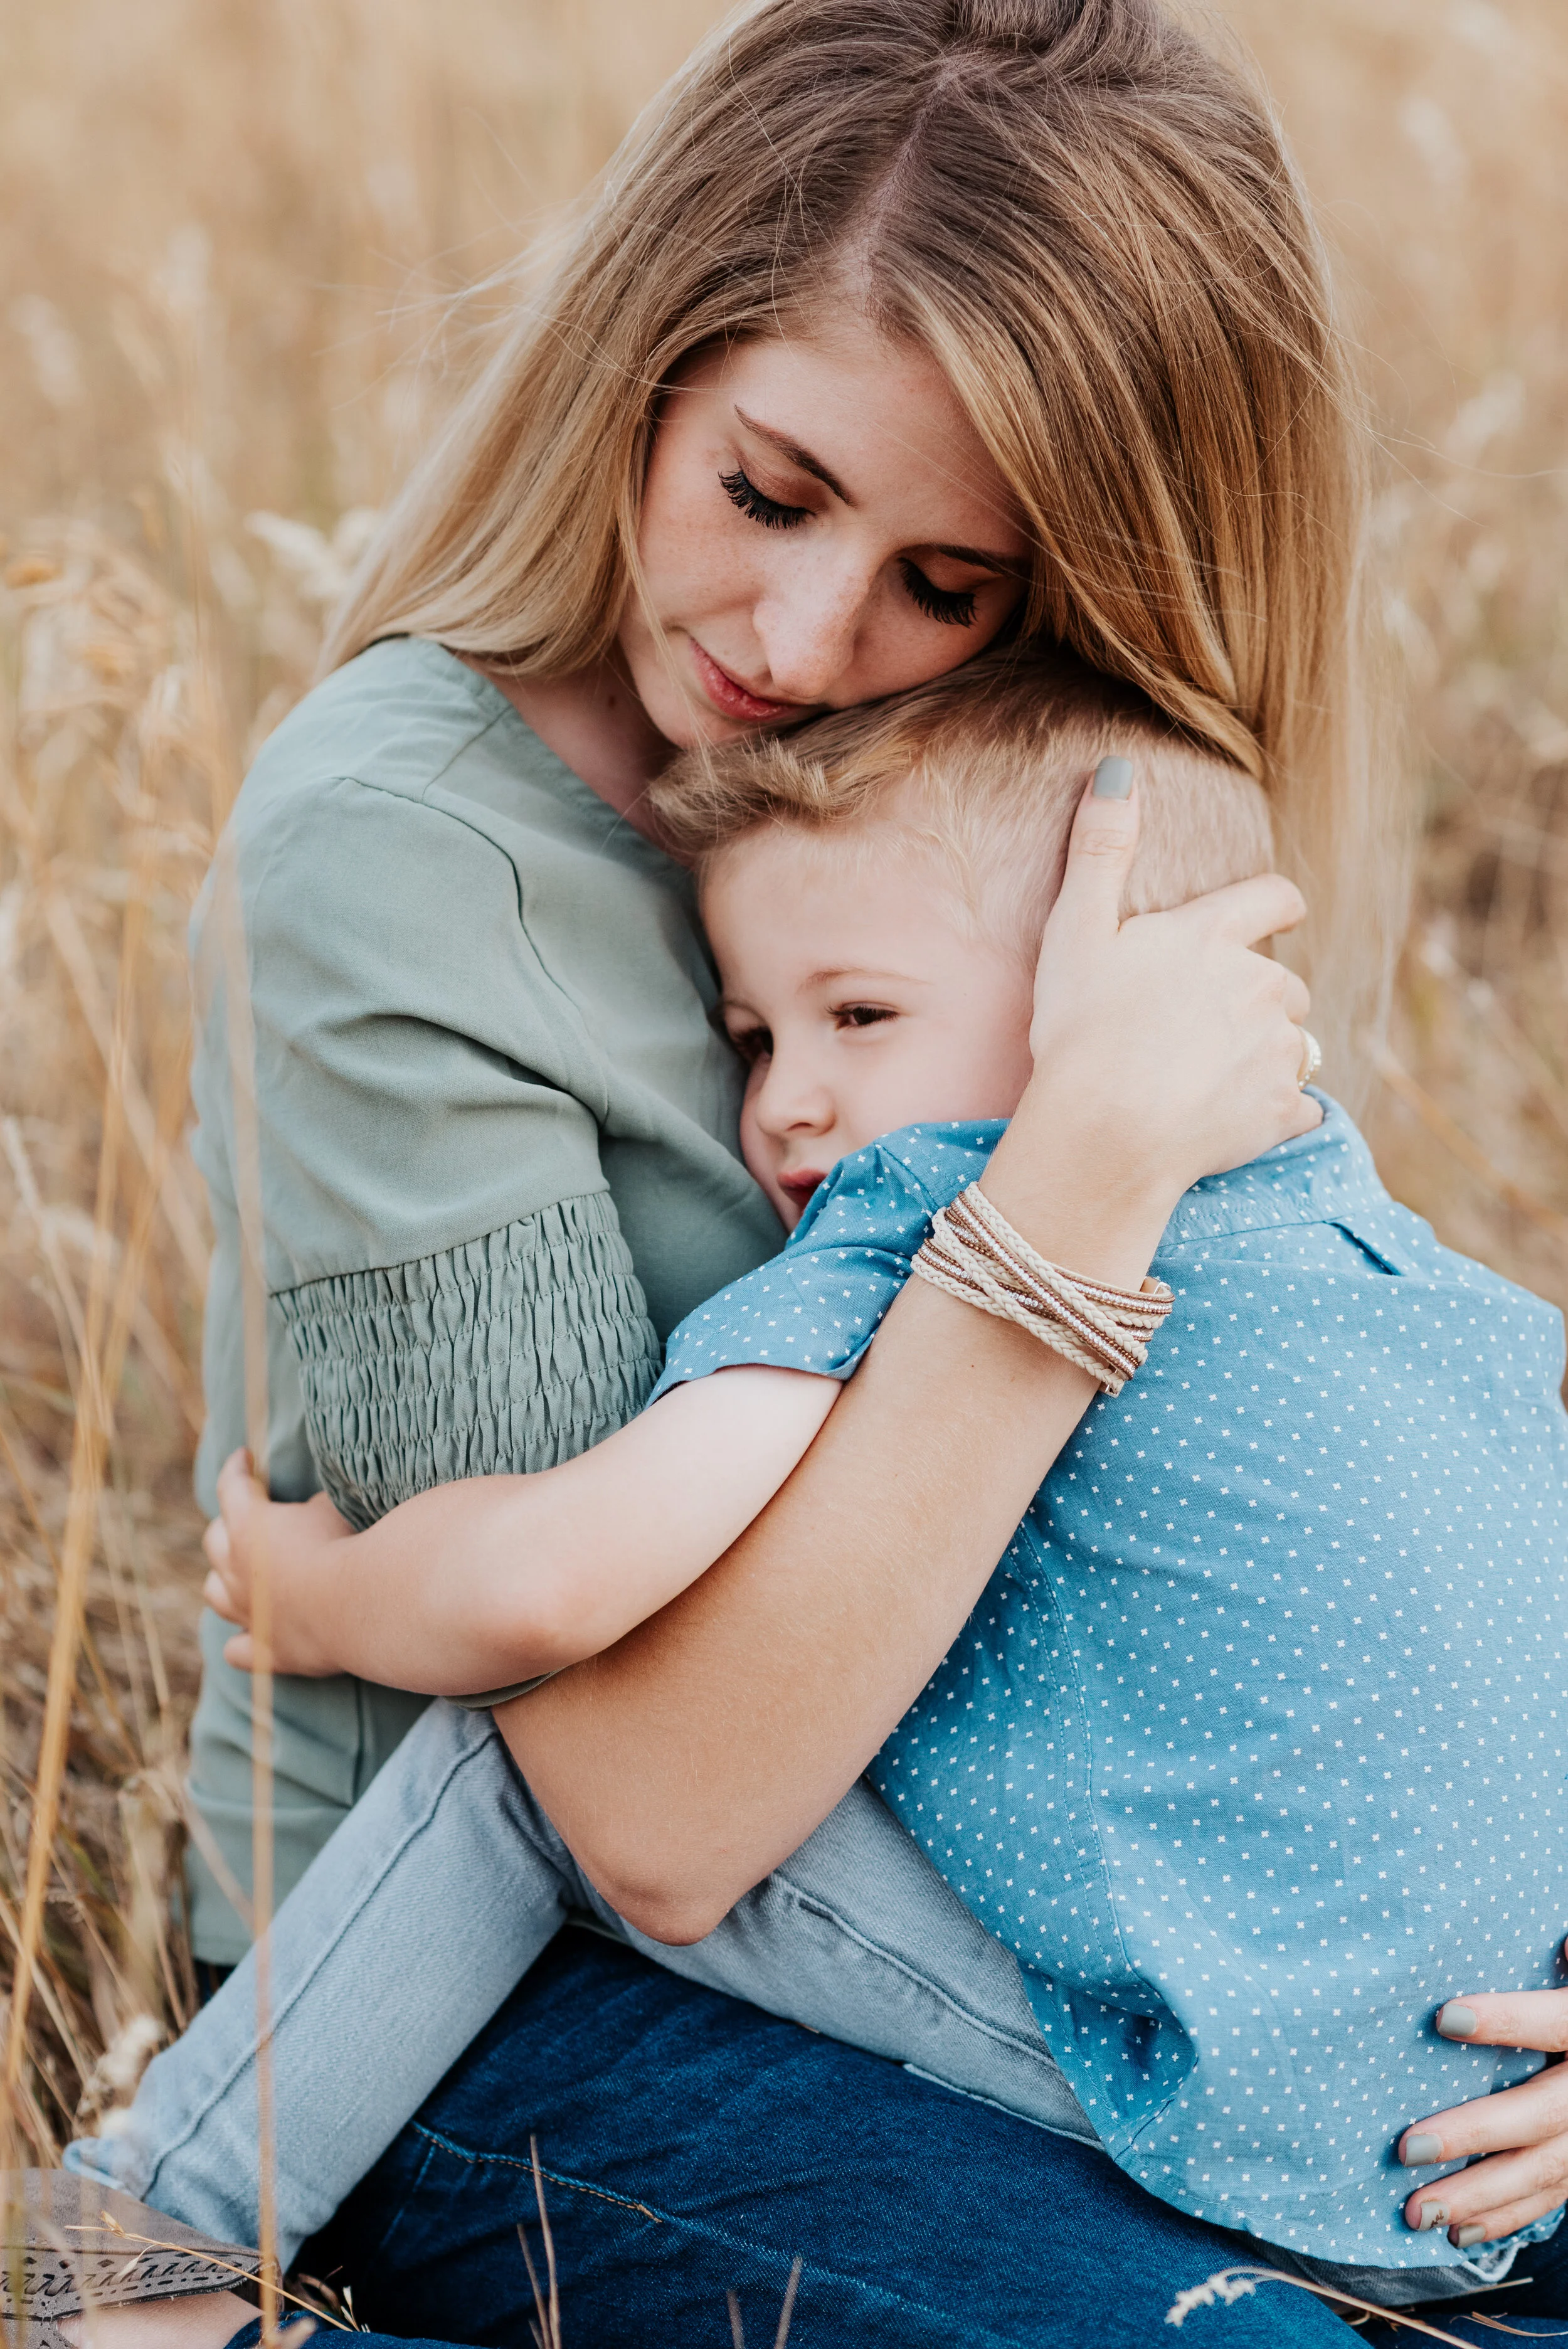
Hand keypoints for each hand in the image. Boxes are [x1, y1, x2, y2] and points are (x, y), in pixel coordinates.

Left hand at [201, 1447, 353, 1676]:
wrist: (362, 1603)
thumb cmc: (348, 1544)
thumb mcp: (330, 1508)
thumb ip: (310, 1507)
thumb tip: (307, 1510)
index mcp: (249, 1525)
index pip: (232, 1486)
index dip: (237, 1469)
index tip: (244, 1458)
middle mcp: (237, 1569)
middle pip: (214, 1540)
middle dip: (228, 1523)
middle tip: (248, 1516)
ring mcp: (248, 1613)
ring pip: (215, 1592)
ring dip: (223, 1578)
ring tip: (239, 1573)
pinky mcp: (266, 1649)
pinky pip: (237, 1649)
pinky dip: (242, 1639)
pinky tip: (252, 1634)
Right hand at [998, 771, 1318, 1264]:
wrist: (1104, 1133)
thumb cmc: (1081, 1030)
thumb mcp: (1074, 930)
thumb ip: (1100, 849)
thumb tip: (1116, 770)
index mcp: (1215, 937)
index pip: (1276, 899)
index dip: (1278, 906)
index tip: (1275, 917)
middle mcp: (1263, 985)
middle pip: (1285, 982)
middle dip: (1257, 999)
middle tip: (1198, 1027)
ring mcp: (1278, 1050)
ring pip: (1293, 1044)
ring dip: (1263, 1055)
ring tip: (1206, 1079)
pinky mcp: (1283, 1110)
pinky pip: (1300, 1107)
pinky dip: (1275, 1112)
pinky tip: (1231, 1121)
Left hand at [1397, 1946, 1567, 2247]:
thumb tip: (1561, 1944)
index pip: (1558, 2023)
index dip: (1509, 2020)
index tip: (1444, 2015)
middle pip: (1541, 2115)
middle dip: (1475, 2134)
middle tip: (1407, 2148)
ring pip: (1543, 2172)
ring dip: (1479, 2196)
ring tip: (1416, 2209)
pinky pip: (1550, 2200)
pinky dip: (1505, 2219)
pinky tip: (1458, 2233)